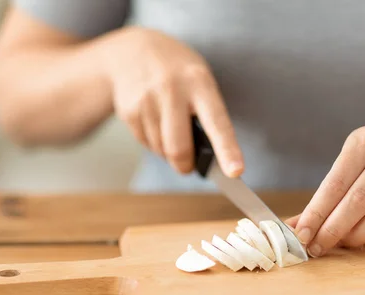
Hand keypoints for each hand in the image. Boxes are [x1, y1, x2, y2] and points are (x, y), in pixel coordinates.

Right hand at [101, 27, 242, 175]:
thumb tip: (207, 158)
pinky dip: (153, 143)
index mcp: (200, 83)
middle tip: (188, 166)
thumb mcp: (200, 81)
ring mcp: (147, 100)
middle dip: (185, 166)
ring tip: (169, 128)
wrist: (132, 51)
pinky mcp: (129, 110)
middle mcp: (172, 90)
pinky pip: (146, 144)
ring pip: (161, 150)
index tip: (236, 173)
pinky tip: (154, 122)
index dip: (228, 151)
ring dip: (168, 152)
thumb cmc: (178, 74)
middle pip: (179, 149)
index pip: (217, 124)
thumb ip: (207, 114)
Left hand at [289, 126, 364, 256]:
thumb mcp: (346, 168)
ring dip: (355, 237)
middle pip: (358, 200)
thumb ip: (321, 199)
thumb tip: (293, 228)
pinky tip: (363, 239)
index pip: (336, 182)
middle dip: (333, 229)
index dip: (317, 212)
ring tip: (339, 244)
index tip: (301, 234)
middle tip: (316, 247)